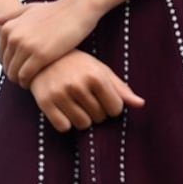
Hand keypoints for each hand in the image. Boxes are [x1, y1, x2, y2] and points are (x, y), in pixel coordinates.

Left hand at [0, 0, 100, 87]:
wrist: (77, 9)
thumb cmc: (55, 10)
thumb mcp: (28, 9)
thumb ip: (8, 17)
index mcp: (9, 28)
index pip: (2, 56)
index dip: (11, 65)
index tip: (22, 69)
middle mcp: (13, 36)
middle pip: (6, 66)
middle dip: (15, 74)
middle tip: (27, 79)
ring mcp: (26, 46)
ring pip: (14, 74)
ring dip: (21, 81)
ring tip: (33, 82)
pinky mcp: (40, 56)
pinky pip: (26, 76)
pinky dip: (29, 82)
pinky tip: (39, 81)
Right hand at [29, 50, 144, 131]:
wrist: (41, 56)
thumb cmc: (77, 64)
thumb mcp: (100, 70)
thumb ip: (121, 89)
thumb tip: (141, 104)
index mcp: (95, 76)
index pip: (115, 110)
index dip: (111, 106)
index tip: (101, 97)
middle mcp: (77, 84)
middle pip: (99, 118)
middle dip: (96, 111)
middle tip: (85, 97)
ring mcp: (60, 94)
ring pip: (82, 124)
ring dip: (81, 118)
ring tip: (74, 102)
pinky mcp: (45, 102)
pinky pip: (63, 127)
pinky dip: (65, 122)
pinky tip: (62, 108)